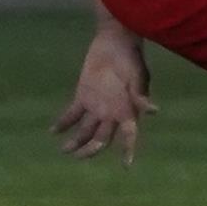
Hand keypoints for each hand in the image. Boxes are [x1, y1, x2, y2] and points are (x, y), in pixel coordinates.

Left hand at [51, 29, 156, 165]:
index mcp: (128, 110)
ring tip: (64, 150)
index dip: (128, 150)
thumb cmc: (131, 58)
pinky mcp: (83, 96)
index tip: (126, 166)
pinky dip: (63, 123)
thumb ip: (141, 95)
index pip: (129, 135)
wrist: (115, 40)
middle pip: (101, 138)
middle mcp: (112, 113)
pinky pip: (72, 114)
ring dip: (75, 141)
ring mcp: (97, 106)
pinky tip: (53, 131)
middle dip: (90, 150)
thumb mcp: (138, 76)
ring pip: (85, 130)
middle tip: (78, 156)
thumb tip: (154, 112)